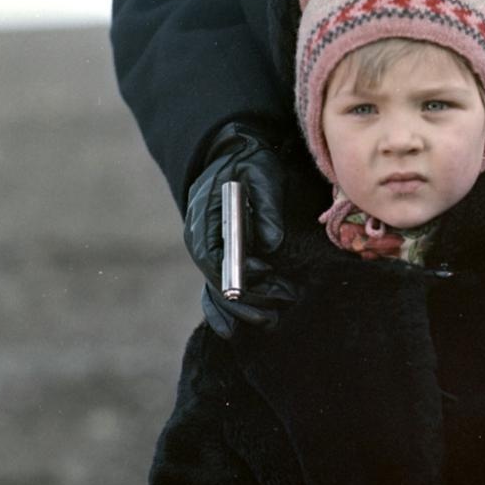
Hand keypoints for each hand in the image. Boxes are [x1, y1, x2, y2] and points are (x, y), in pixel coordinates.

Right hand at [184, 121, 296, 337]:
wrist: (234, 153)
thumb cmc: (249, 162)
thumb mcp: (261, 174)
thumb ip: (265, 207)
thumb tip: (271, 245)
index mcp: (204, 217)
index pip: (215, 255)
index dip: (239, 272)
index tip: (268, 272)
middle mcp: (199, 239)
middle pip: (217, 280)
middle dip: (250, 297)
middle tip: (285, 298)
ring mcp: (207, 250)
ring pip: (217, 291)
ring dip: (244, 309)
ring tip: (273, 318)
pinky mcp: (218, 256)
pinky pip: (215, 290)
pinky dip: (224, 311)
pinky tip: (234, 330)